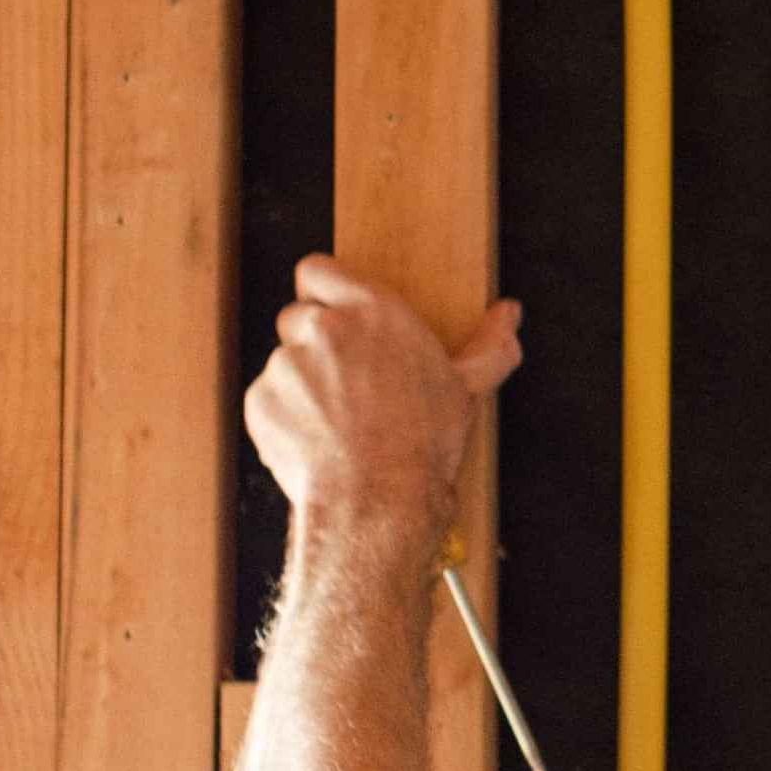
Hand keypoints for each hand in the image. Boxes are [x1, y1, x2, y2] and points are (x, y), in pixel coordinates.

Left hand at [244, 257, 519, 552]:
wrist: (375, 501)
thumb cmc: (424, 442)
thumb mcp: (466, 387)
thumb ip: (487, 343)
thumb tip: (509, 314)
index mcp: (373, 310)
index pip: (317, 269)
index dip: (322, 292)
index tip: (334, 315)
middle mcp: (324, 327)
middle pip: (297, 315)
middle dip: (311, 341)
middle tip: (342, 379)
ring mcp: (286, 363)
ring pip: (283, 361)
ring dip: (299, 383)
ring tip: (333, 420)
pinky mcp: (260, 400)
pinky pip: (266, 399)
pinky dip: (283, 416)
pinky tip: (314, 439)